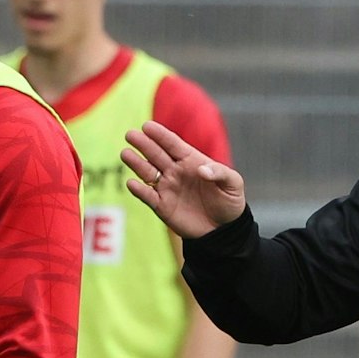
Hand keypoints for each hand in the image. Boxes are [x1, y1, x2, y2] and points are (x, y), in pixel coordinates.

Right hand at [122, 120, 246, 238]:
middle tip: (130, 135)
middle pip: (156, 154)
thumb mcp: (233, 184)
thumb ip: (220, 173)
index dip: (160, 135)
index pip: (173, 144)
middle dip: (143, 144)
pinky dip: (139, 190)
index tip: (147, 126)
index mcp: (191, 160)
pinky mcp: (162, 206)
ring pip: (148, 172)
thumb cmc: (229, 202)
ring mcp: (167, 188)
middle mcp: (175, 171)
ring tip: (125, 154)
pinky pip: (148, 196)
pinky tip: (131, 183)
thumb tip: (201, 169)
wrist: (223, 230)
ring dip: (136, 163)